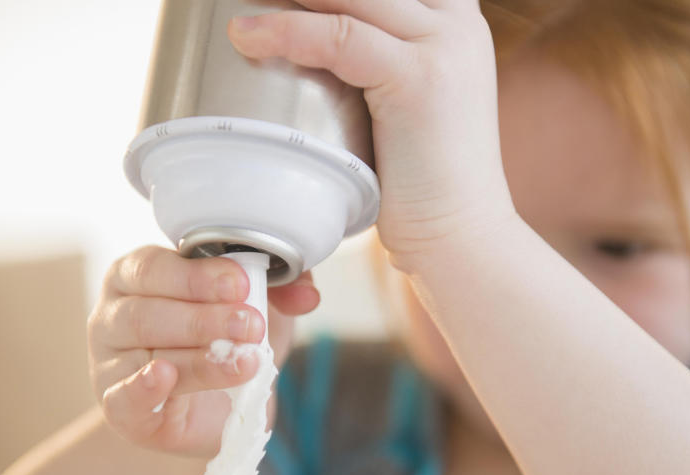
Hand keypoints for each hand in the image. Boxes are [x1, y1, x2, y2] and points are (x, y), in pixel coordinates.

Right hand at [87, 246, 318, 454]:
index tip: (241, 283)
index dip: (198, 276)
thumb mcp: (257, 308)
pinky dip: (143, 389)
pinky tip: (164, 377)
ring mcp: (111, 364)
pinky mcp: (119, 411)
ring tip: (245, 360)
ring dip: (201, 357)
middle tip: (251, 325)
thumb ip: (279, 288)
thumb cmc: (223, 343)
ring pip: (148, 354)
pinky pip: (122, 399)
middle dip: (205, 318)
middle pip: (148, 311)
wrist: (217, 412)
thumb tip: (308, 292)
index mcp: (138, 277)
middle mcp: (114, 316)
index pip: (154, 267)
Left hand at [227, 0, 513, 267]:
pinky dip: (286, 32)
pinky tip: (244, 36)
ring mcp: (444, 44)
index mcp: (454, 18)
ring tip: (230, 7)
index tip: (280, 0)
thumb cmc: (422, 179)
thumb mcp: (404, 97)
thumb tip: (306, 37)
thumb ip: (373, 55)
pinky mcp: (420, 79)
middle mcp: (456, 20)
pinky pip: (340, 38)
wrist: (459, 236)